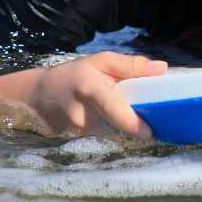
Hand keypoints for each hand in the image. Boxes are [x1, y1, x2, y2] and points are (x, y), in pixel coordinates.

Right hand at [27, 52, 167, 137]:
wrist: (39, 95)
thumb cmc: (75, 74)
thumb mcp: (100, 61)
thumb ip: (131, 65)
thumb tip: (162, 68)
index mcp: (90, 88)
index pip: (111, 107)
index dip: (130, 122)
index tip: (148, 132)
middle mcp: (84, 114)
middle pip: (118, 124)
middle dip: (139, 124)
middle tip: (161, 119)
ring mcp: (82, 131)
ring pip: (115, 132)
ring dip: (131, 126)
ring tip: (145, 116)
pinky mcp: (83, 140)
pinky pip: (109, 135)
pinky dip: (120, 129)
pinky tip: (126, 121)